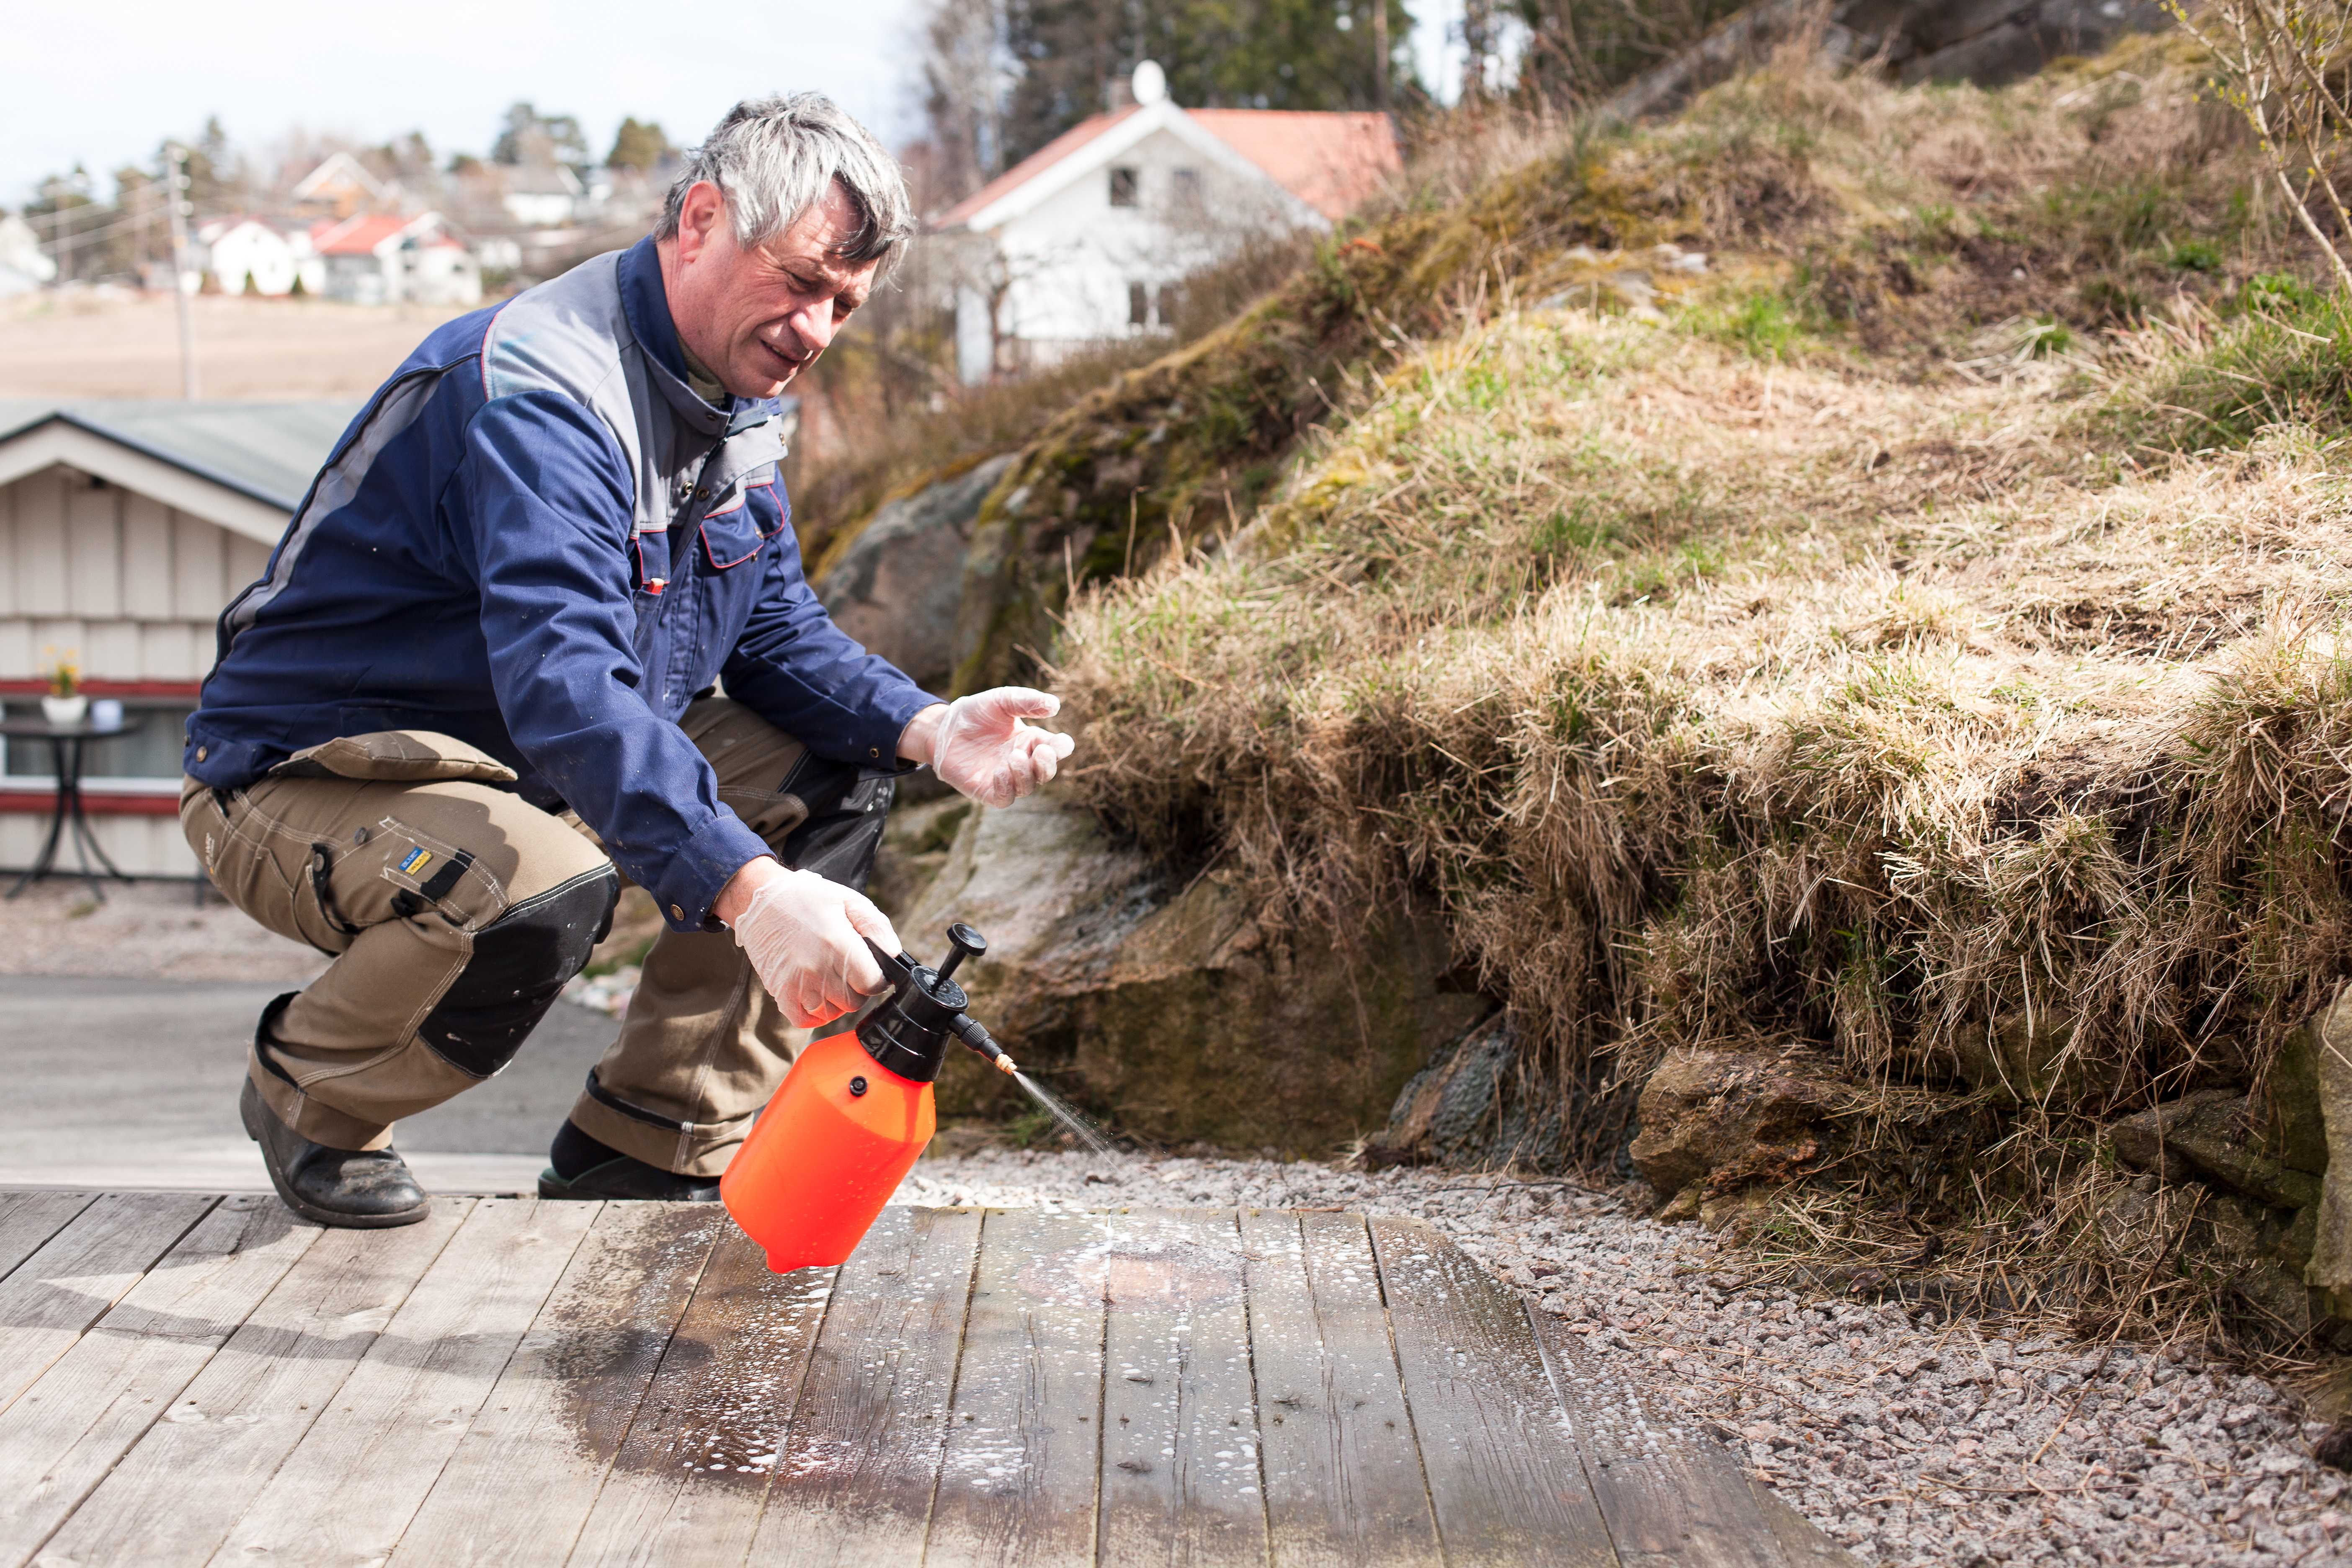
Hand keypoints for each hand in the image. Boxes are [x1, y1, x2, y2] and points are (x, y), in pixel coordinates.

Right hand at [724, 861, 901, 1026]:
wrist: (760, 900)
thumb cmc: (808, 899)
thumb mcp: (850, 901)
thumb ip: (877, 928)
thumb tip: (895, 955)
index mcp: (838, 945)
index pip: (873, 984)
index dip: (876, 977)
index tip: (869, 967)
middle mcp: (817, 968)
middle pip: (854, 1001)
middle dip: (856, 987)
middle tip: (846, 967)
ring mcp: (797, 984)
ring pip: (832, 1012)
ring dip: (835, 999)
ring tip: (828, 975)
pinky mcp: (780, 992)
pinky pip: (805, 1019)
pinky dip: (814, 1012)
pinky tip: (815, 992)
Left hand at [905, 688, 1076, 808]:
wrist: (942, 728)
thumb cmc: (975, 713)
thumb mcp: (1001, 700)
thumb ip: (1026, 701)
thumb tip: (1055, 705)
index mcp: (1030, 740)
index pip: (1056, 749)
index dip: (1062, 748)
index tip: (1059, 743)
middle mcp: (1022, 761)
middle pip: (1046, 772)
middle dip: (1048, 765)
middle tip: (1042, 752)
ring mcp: (1006, 778)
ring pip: (1027, 787)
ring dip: (1026, 774)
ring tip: (1013, 756)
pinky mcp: (986, 790)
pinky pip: (1004, 799)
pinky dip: (1006, 788)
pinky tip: (999, 771)